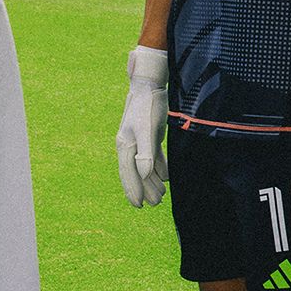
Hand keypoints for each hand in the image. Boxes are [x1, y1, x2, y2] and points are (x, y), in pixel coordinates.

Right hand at [116, 45, 169, 206]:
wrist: (150, 85)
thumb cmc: (148, 107)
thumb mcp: (147, 130)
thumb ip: (146, 153)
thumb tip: (143, 175)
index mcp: (125, 145)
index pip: (128, 173)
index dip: (133, 190)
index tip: (139, 206)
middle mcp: (129, 144)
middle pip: (135, 173)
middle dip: (145, 189)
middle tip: (156, 204)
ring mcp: (139, 140)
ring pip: (144, 166)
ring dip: (152, 181)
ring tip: (162, 195)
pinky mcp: (149, 134)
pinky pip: (152, 156)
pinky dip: (158, 167)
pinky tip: (165, 176)